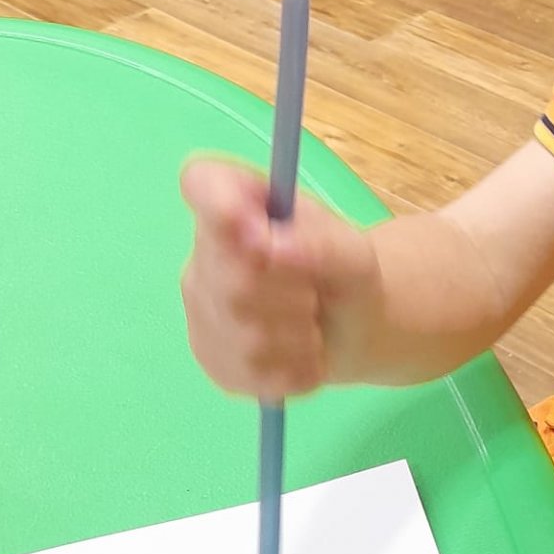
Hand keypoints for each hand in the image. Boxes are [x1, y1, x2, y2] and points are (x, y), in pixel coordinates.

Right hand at [180, 159, 381, 399]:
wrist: (352, 327)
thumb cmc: (345, 273)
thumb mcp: (353, 253)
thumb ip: (319, 245)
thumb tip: (269, 247)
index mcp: (236, 205)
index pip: (202, 181)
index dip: (220, 203)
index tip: (257, 227)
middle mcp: (203, 253)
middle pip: (231, 277)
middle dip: (290, 293)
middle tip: (313, 292)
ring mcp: (200, 308)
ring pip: (243, 334)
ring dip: (297, 336)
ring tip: (311, 325)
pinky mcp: (211, 358)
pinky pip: (250, 371)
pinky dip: (292, 369)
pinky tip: (301, 354)